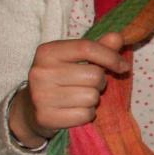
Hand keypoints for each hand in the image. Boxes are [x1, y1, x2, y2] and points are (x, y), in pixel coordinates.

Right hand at [9, 33, 128, 147]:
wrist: (30, 108)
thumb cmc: (60, 78)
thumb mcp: (75, 58)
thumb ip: (98, 48)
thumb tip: (118, 37)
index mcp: (48, 52)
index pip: (87, 48)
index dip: (111, 57)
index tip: (123, 66)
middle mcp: (41, 72)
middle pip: (94, 75)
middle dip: (100, 82)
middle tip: (89, 85)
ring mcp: (41, 95)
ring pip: (91, 97)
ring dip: (93, 99)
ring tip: (80, 97)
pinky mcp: (46, 117)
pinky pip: (85, 115)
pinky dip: (86, 114)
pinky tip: (74, 110)